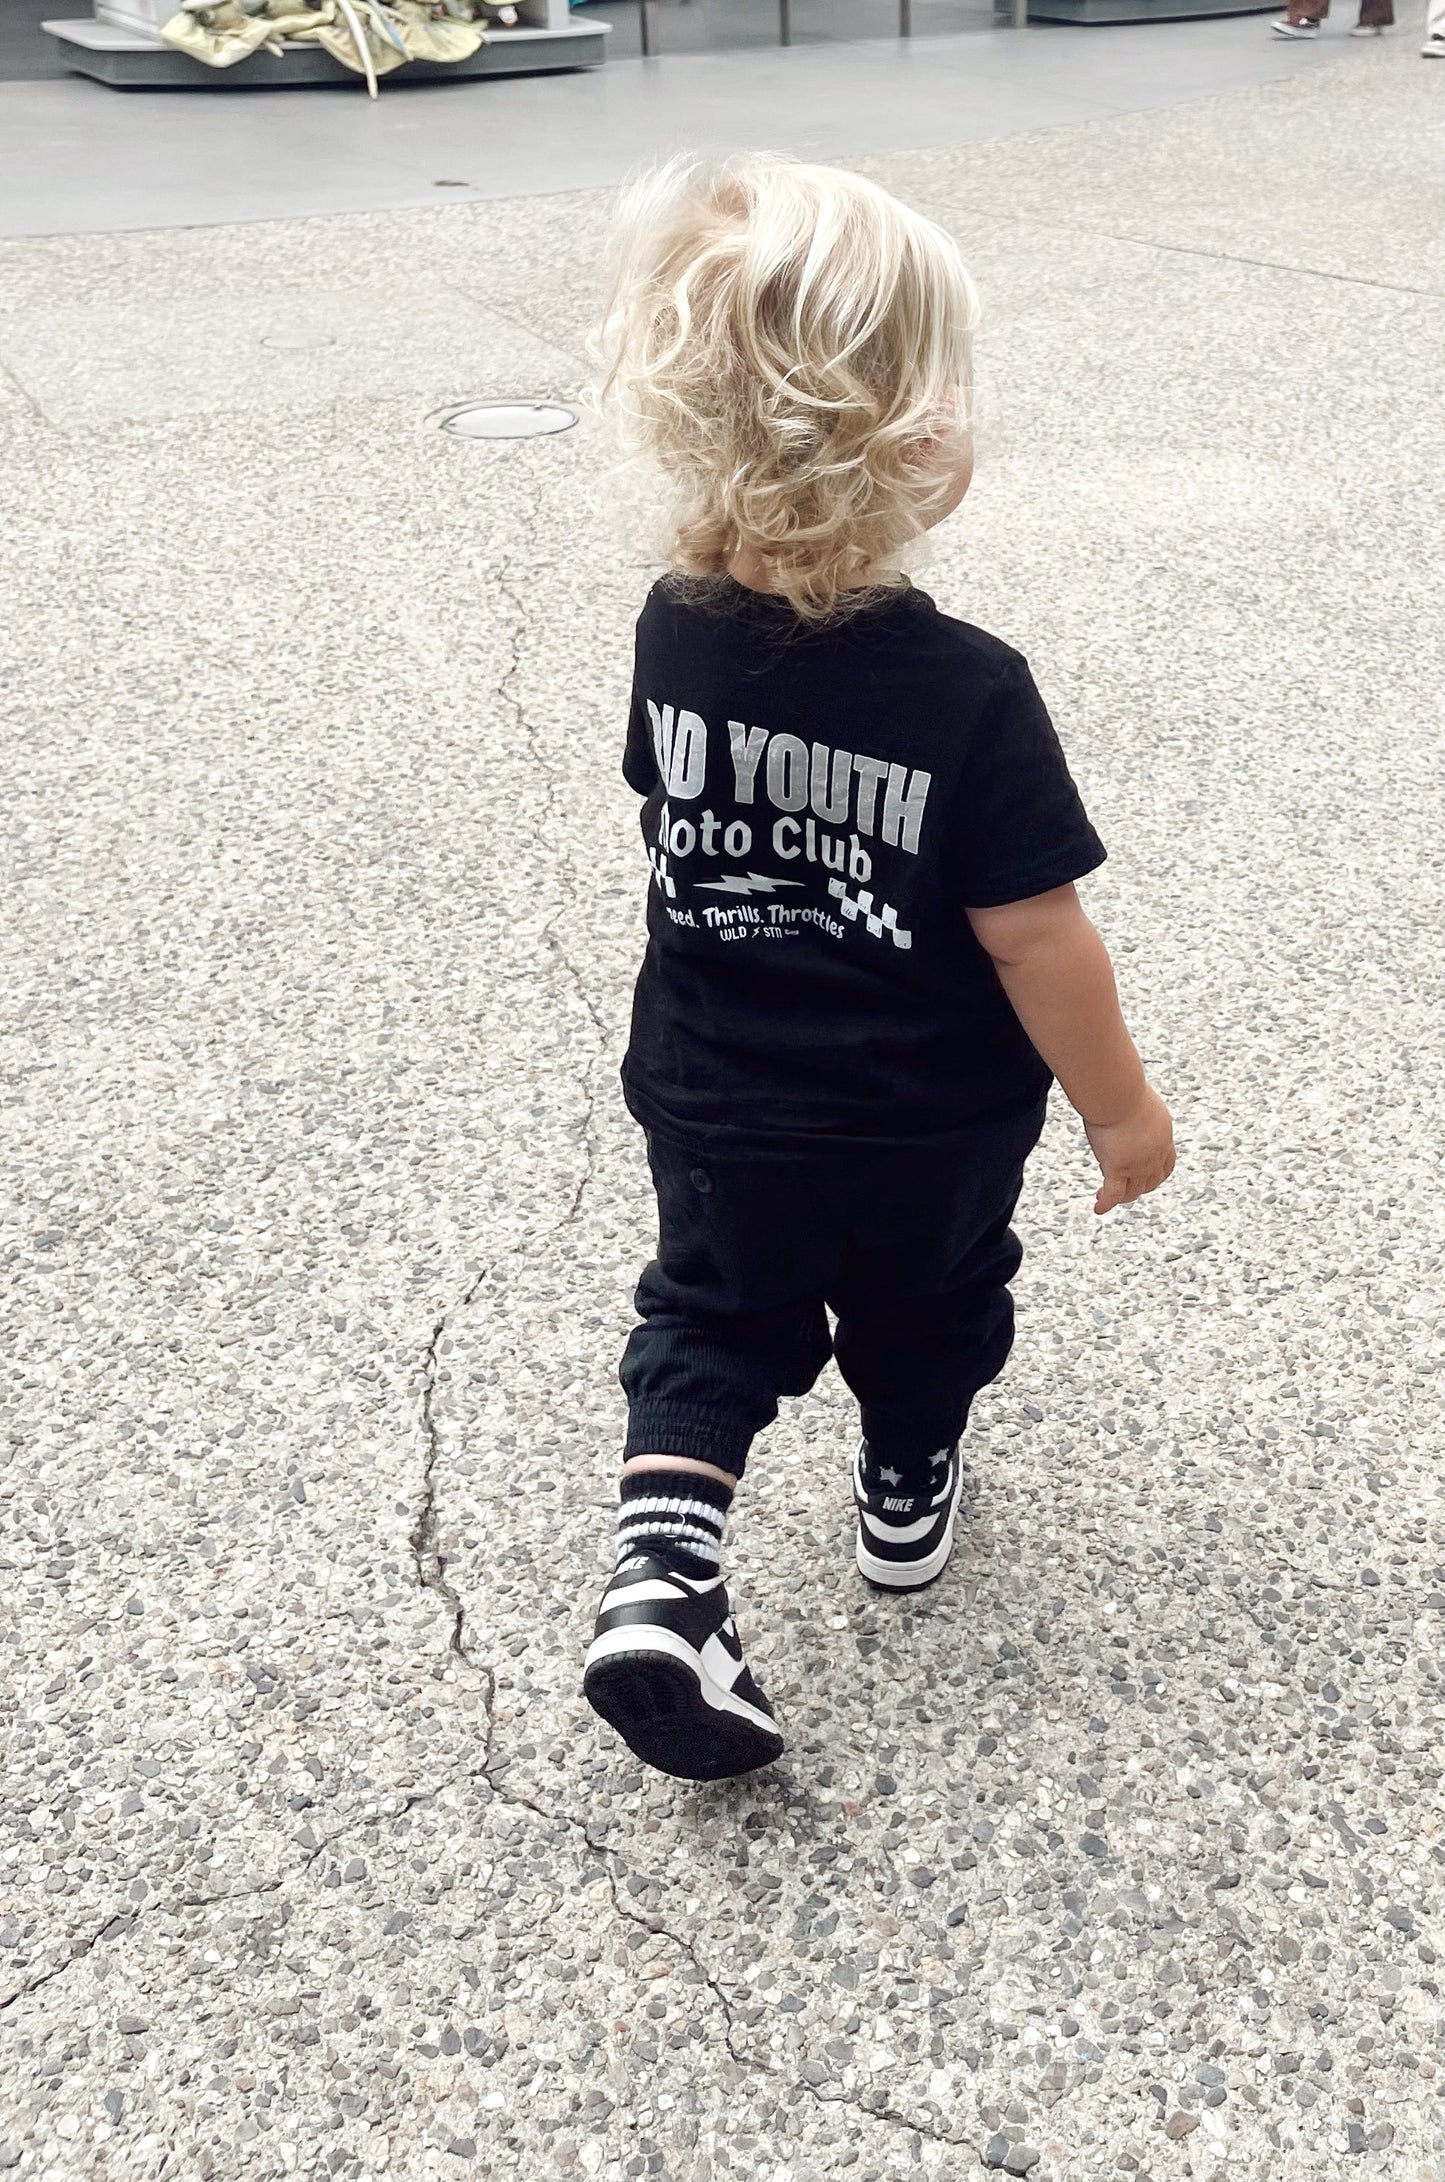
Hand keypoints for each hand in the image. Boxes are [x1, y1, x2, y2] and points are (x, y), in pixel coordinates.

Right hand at [1084, 1086, 1175, 1214]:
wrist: (1119, 1093)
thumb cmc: (1123, 1087)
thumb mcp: (1136, 1098)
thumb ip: (1132, 1105)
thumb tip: (1121, 1094)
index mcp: (1163, 1136)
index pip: (1166, 1164)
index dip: (1156, 1174)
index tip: (1145, 1177)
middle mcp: (1155, 1154)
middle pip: (1151, 1182)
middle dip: (1138, 1187)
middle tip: (1123, 1187)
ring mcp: (1138, 1164)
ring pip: (1132, 1191)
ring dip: (1121, 1197)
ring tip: (1105, 1196)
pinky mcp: (1118, 1168)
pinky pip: (1113, 1193)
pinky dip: (1106, 1203)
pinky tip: (1098, 1207)